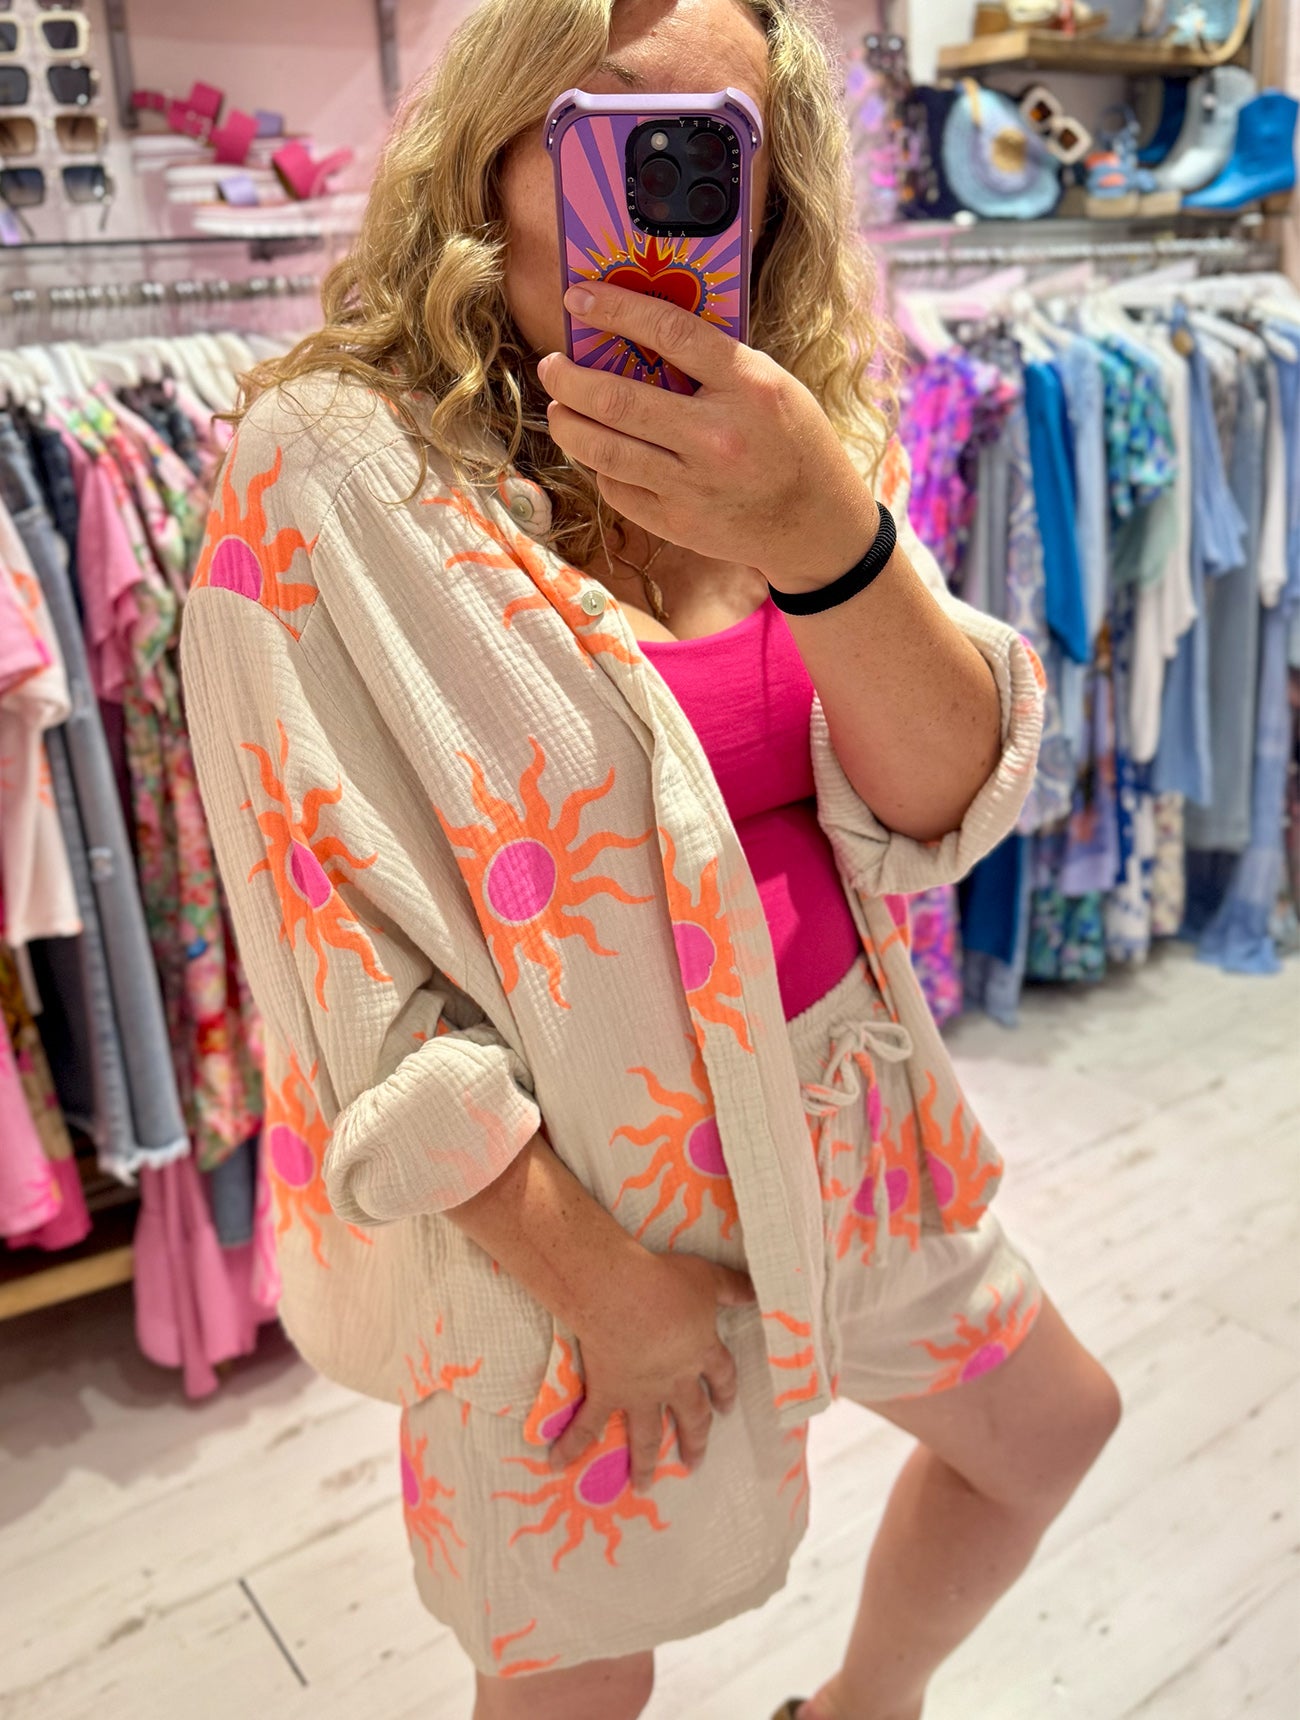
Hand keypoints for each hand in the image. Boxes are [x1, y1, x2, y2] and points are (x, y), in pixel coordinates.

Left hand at [537, 281, 879, 593]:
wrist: (815, 525)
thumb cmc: (792, 442)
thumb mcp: (771, 385)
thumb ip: (713, 362)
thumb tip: (636, 334)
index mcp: (748, 387)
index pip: (669, 331)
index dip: (615, 308)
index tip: (579, 297)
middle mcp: (716, 437)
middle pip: (616, 398)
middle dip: (568, 377)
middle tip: (552, 365)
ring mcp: (693, 485)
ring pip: (602, 449)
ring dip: (567, 423)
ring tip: (559, 408)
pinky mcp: (677, 523)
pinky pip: (617, 487)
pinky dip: (600, 465)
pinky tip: (599, 450)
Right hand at [549, 1251, 755, 1490]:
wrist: (622, 1297)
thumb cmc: (666, 1284)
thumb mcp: (708, 1279)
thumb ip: (733, 1287)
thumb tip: (757, 1291)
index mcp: (701, 1353)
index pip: (721, 1376)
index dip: (724, 1391)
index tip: (725, 1409)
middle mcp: (674, 1381)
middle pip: (691, 1416)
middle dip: (695, 1440)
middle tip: (695, 1463)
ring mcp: (640, 1393)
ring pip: (647, 1435)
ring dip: (645, 1463)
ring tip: (644, 1486)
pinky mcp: (607, 1392)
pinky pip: (588, 1424)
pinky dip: (572, 1445)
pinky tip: (558, 1464)